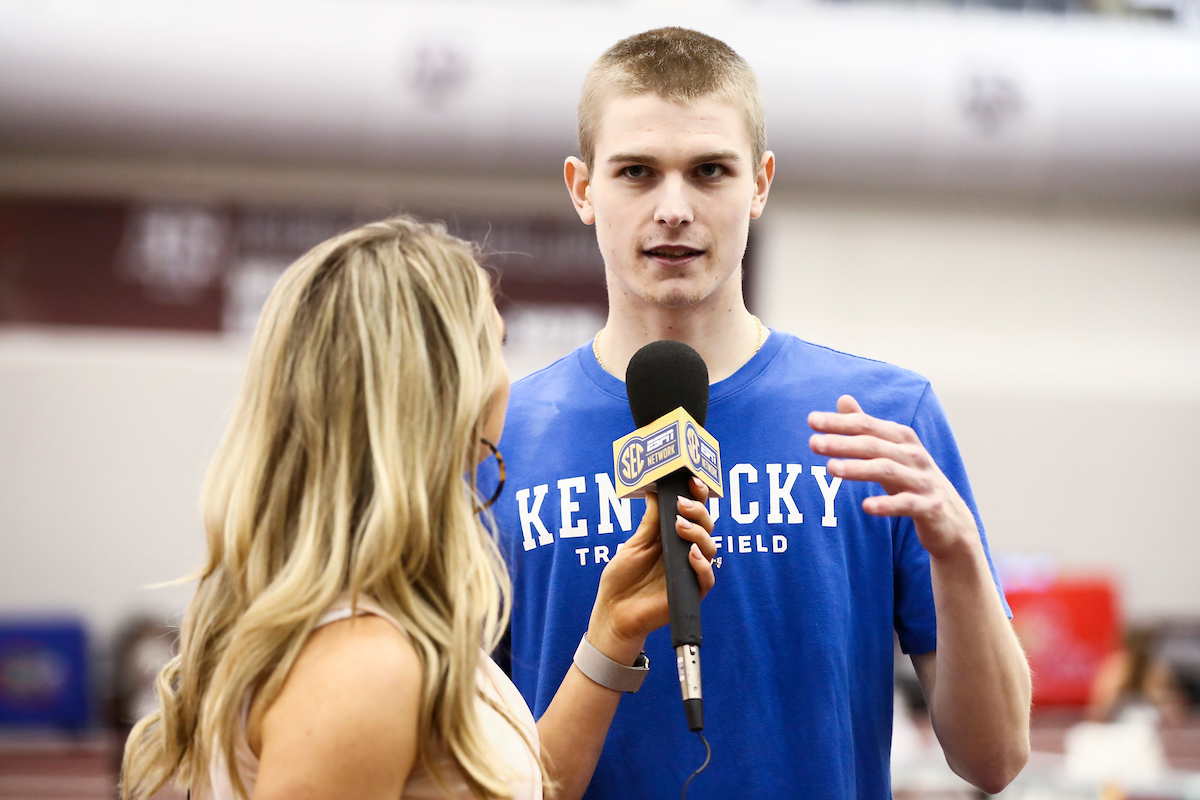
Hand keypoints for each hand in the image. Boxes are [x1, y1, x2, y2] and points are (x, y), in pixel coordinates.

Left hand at [587, 476, 716, 663]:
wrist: (613, 611)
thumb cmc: (622, 578)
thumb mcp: (635, 544)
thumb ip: (651, 521)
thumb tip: (657, 491)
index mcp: (672, 537)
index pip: (693, 513)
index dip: (697, 496)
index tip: (692, 481)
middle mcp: (685, 552)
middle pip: (706, 526)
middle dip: (698, 512)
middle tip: (681, 505)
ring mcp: (690, 572)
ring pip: (710, 548)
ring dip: (698, 533)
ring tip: (679, 526)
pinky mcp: (690, 593)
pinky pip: (706, 578)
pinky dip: (702, 565)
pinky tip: (690, 554)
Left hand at [808, 395, 978, 560]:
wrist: (952, 519)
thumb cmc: (913, 480)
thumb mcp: (890, 452)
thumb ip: (867, 427)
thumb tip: (843, 399)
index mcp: (902, 439)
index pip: (866, 425)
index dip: (839, 422)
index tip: (811, 420)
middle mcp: (914, 455)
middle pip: (873, 445)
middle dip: (842, 443)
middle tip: (813, 443)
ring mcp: (923, 480)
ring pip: (887, 470)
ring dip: (858, 469)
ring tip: (830, 469)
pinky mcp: (930, 506)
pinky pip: (906, 503)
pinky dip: (887, 504)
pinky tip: (865, 506)